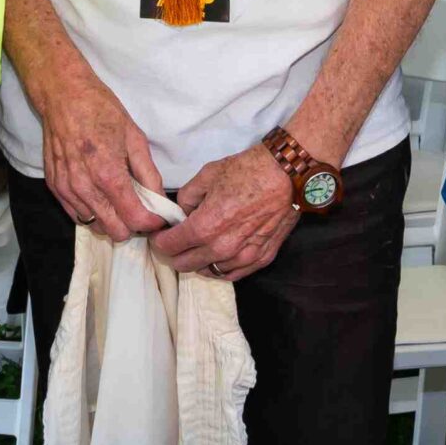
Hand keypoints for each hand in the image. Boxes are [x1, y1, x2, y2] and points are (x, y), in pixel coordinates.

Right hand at [41, 72, 166, 241]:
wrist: (63, 96)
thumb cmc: (101, 111)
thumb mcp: (134, 137)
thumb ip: (149, 173)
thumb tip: (160, 198)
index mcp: (108, 174)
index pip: (135, 218)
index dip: (152, 222)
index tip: (158, 216)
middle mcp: (85, 187)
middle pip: (115, 231)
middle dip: (132, 224)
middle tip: (139, 208)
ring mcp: (66, 189)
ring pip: (95, 225)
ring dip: (110, 219)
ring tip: (117, 199)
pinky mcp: (55, 187)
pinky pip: (77, 215)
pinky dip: (92, 211)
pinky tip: (99, 194)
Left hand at [151, 143, 299, 280]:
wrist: (286, 174)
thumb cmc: (248, 171)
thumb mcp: (207, 175)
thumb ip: (187, 197)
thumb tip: (182, 211)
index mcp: (205, 227)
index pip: (169, 246)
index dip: (159, 241)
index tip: (159, 235)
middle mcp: (222, 248)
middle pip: (185, 265)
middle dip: (174, 254)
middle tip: (174, 242)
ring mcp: (243, 256)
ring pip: (209, 272)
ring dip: (198, 263)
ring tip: (197, 248)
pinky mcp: (261, 258)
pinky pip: (233, 274)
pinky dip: (221, 268)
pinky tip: (218, 258)